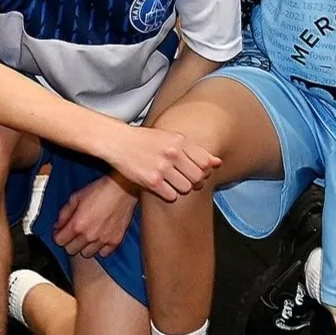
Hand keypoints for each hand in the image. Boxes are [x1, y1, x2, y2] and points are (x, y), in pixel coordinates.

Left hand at [51, 175, 137, 261]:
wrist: (123, 189)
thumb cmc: (100, 191)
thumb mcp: (75, 197)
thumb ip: (64, 214)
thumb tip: (57, 226)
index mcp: (77, 224)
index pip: (59, 241)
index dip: (58, 235)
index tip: (60, 232)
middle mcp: (89, 235)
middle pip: (71, 250)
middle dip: (69, 242)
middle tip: (73, 233)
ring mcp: (103, 240)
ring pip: (87, 254)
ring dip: (84, 246)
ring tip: (87, 236)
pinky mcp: (115, 241)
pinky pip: (104, 254)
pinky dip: (100, 248)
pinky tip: (99, 238)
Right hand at [105, 123, 219, 202]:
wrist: (117, 142)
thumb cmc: (146, 141)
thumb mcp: (170, 139)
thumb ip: (194, 150)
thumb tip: (218, 162)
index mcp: (179, 141)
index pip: (204, 163)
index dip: (203, 171)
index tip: (194, 171)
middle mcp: (172, 153)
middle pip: (197, 177)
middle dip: (194, 182)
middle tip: (183, 179)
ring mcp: (161, 168)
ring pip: (186, 188)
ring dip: (181, 188)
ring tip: (171, 182)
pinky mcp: (151, 181)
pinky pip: (171, 196)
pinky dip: (169, 194)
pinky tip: (161, 187)